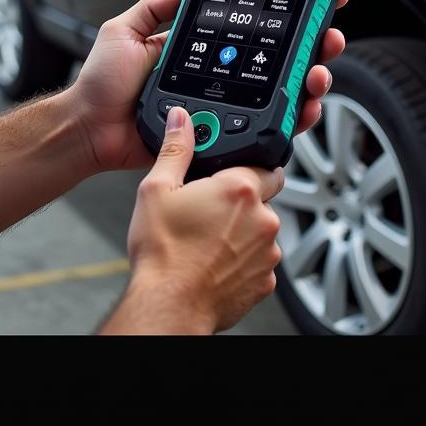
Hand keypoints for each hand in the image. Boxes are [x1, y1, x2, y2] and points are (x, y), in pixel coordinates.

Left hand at [72, 0, 348, 174]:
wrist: (91, 128)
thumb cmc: (104, 85)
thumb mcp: (125, 30)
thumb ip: (156, 8)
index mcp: (200, 52)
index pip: (250, 32)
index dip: (283, 19)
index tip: (312, 2)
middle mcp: (218, 79)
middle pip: (277, 62)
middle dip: (312, 48)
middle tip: (327, 37)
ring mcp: (224, 107)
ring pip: (281, 96)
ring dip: (309, 81)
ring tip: (318, 71)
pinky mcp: (223, 135)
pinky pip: (264, 129)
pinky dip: (292, 119)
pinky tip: (303, 106)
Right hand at [103, 107, 284, 333]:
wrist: (168, 305)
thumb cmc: (163, 253)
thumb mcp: (157, 189)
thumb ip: (176, 149)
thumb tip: (181, 120)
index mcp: (240, 189)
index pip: (266, 163)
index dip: (247, 165)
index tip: (230, 173)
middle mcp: (263, 219)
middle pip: (265, 197)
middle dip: (244, 199)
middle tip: (212, 208)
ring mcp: (268, 253)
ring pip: (263, 231)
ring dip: (244, 231)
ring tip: (209, 239)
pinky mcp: (265, 282)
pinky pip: (260, 261)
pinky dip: (243, 260)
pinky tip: (216, 261)